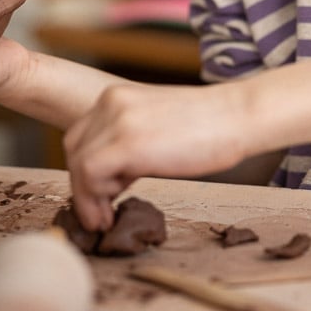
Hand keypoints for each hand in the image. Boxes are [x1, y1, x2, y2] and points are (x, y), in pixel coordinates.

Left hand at [64, 80, 253, 230]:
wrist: (237, 116)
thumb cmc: (209, 126)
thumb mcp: (155, 124)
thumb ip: (129, 139)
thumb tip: (111, 175)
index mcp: (117, 96)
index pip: (81, 135)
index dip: (85, 170)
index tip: (103, 194)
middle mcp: (110, 102)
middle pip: (73, 149)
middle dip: (84, 184)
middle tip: (104, 209)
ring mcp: (117, 120)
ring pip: (77, 164)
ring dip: (88, 196)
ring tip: (108, 214)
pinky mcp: (126, 142)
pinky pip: (89, 174)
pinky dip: (92, 200)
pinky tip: (110, 214)